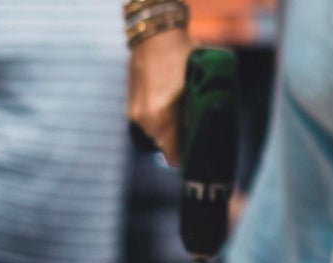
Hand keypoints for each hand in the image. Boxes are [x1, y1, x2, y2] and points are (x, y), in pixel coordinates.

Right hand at [127, 28, 194, 163]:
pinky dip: (158, 119)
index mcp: (161, 116)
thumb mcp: (197, 87)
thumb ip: (196, 115)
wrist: (155, 35)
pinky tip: (169, 106)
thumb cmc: (183, 58)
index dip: (186, 157)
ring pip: (155, 133)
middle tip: (194, 132)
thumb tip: (202, 137)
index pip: (173, 154)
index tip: (197, 156)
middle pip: (164, 145)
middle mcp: (144, 118)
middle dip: (179, 141)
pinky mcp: (130, 104)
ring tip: (181, 115)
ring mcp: (134, 112)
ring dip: (168, 129)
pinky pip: (147, 122)